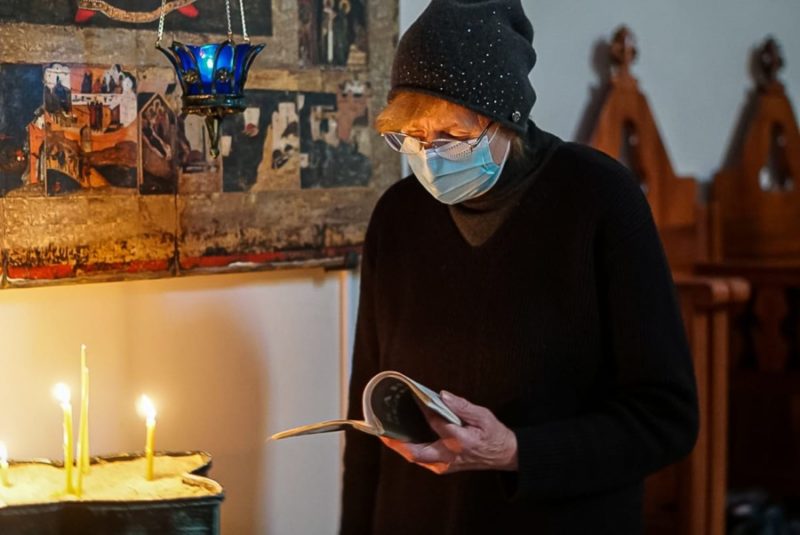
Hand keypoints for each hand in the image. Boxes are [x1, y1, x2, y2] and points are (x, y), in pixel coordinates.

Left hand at [380, 391, 517, 474]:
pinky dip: (409, 447)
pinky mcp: (442, 467)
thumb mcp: (483, 415)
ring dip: (399, 445)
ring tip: (385, 429)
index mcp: (460, 442)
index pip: (435, 423)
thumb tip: (442, 396)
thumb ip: (462, 406)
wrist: (503, 455)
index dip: (422, 409)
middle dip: (395, 442)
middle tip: (380, 428)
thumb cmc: (493, 434)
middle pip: (415, 452)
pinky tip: (401, 435)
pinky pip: (421, 458)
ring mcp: (445, 465)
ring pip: (415, 457)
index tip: (412, 396)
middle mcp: (449, 457)